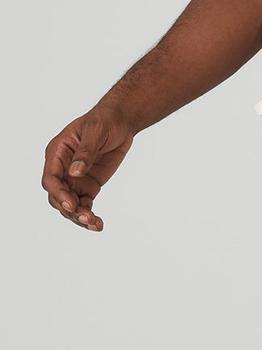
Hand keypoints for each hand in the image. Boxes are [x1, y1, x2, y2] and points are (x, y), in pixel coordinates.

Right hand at [42, 106, 133, 231]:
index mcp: (58, 153)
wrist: (120, 124)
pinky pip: (84, 206)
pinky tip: (98, 225)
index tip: (71, 204)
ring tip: (95, 224)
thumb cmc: (104, 122)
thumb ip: (85, 153)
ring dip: (80, 218)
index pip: (51, 179)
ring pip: (70, 206)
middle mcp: (63, 169)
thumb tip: (75, 172)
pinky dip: (89, 217)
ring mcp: (75, 180)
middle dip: (70, 210)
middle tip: (87, 218)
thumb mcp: (94, 132)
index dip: (58, 193)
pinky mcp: (88, 187)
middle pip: (57, 197)